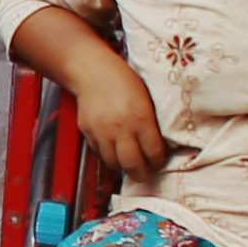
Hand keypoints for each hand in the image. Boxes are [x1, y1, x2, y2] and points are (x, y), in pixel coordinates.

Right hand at [68, 60, 170, 188]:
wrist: (93, 72)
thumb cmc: (124, 81)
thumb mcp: (147, 99)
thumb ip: (152, 123)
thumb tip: (159, 146)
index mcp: (141, 118)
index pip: (153, 153)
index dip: (158, 162)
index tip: (159, 162)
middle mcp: (121, 128)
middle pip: (132, 165)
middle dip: (142, 175)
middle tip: (146, 174)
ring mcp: (102, 132)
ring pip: (114, 164)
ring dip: (124, 168)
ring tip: (130, 166)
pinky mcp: (88, 133)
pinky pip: (100, 154)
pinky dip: (109, 158)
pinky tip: (115, 153)